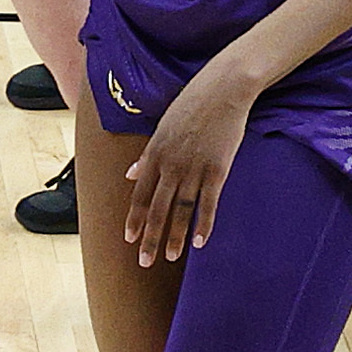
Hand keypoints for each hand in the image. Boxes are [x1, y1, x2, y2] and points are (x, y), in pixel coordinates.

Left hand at [119, 55, 261, 264]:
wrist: (223, 89)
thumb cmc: (192, 104)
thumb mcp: (163, 126)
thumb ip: (147, 155)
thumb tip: (130, 175)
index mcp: (155, 152)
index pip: (140, 193)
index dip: (134, 218)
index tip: (128, 239)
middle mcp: (171, 163)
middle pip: (157, 208)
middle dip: (150, 237)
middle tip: (144, 262)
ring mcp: (195, 167)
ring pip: (182, 210)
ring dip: (176, 236)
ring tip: (170, 256)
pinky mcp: (218, 169)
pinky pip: (209, 202)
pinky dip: (204, 223)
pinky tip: (200, 242)